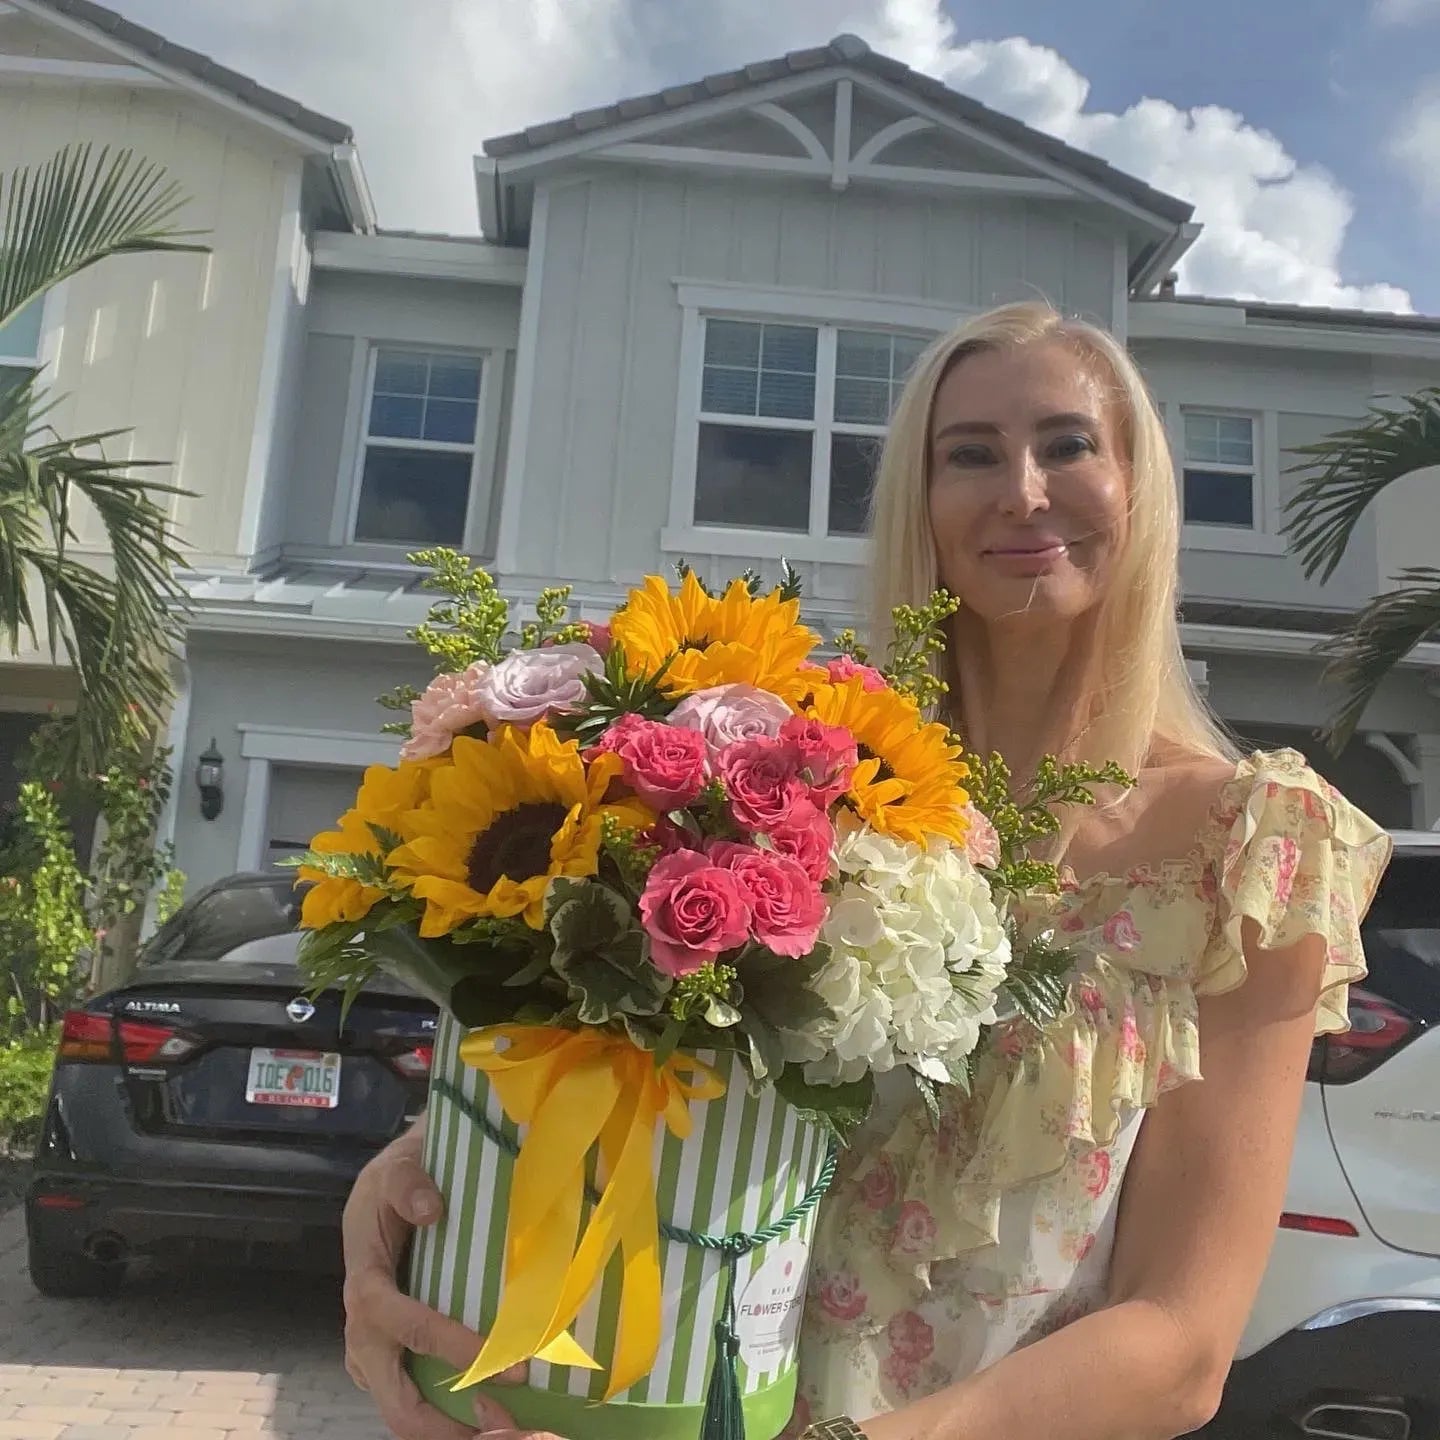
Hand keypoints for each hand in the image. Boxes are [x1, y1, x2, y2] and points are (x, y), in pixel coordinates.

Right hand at [342, 1119, 523, 1438]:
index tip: (501, 1362)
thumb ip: (409, 1182)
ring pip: (400, 1407)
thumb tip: (430, 1209)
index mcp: (364, 1284)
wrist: (386, 1186)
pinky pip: (409, 1395)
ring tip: (499, 1432)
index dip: (449, 1345)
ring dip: (444, 1430)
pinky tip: (485, 1418)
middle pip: (393, 1396)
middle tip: (498, 1429)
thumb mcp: (398, 1165)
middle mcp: (362, 1328)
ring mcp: (371, 1349)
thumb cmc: (396, 1177)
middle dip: (442, 1425)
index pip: (404, 1325)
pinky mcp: (387, 1355)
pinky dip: (442, 1417)